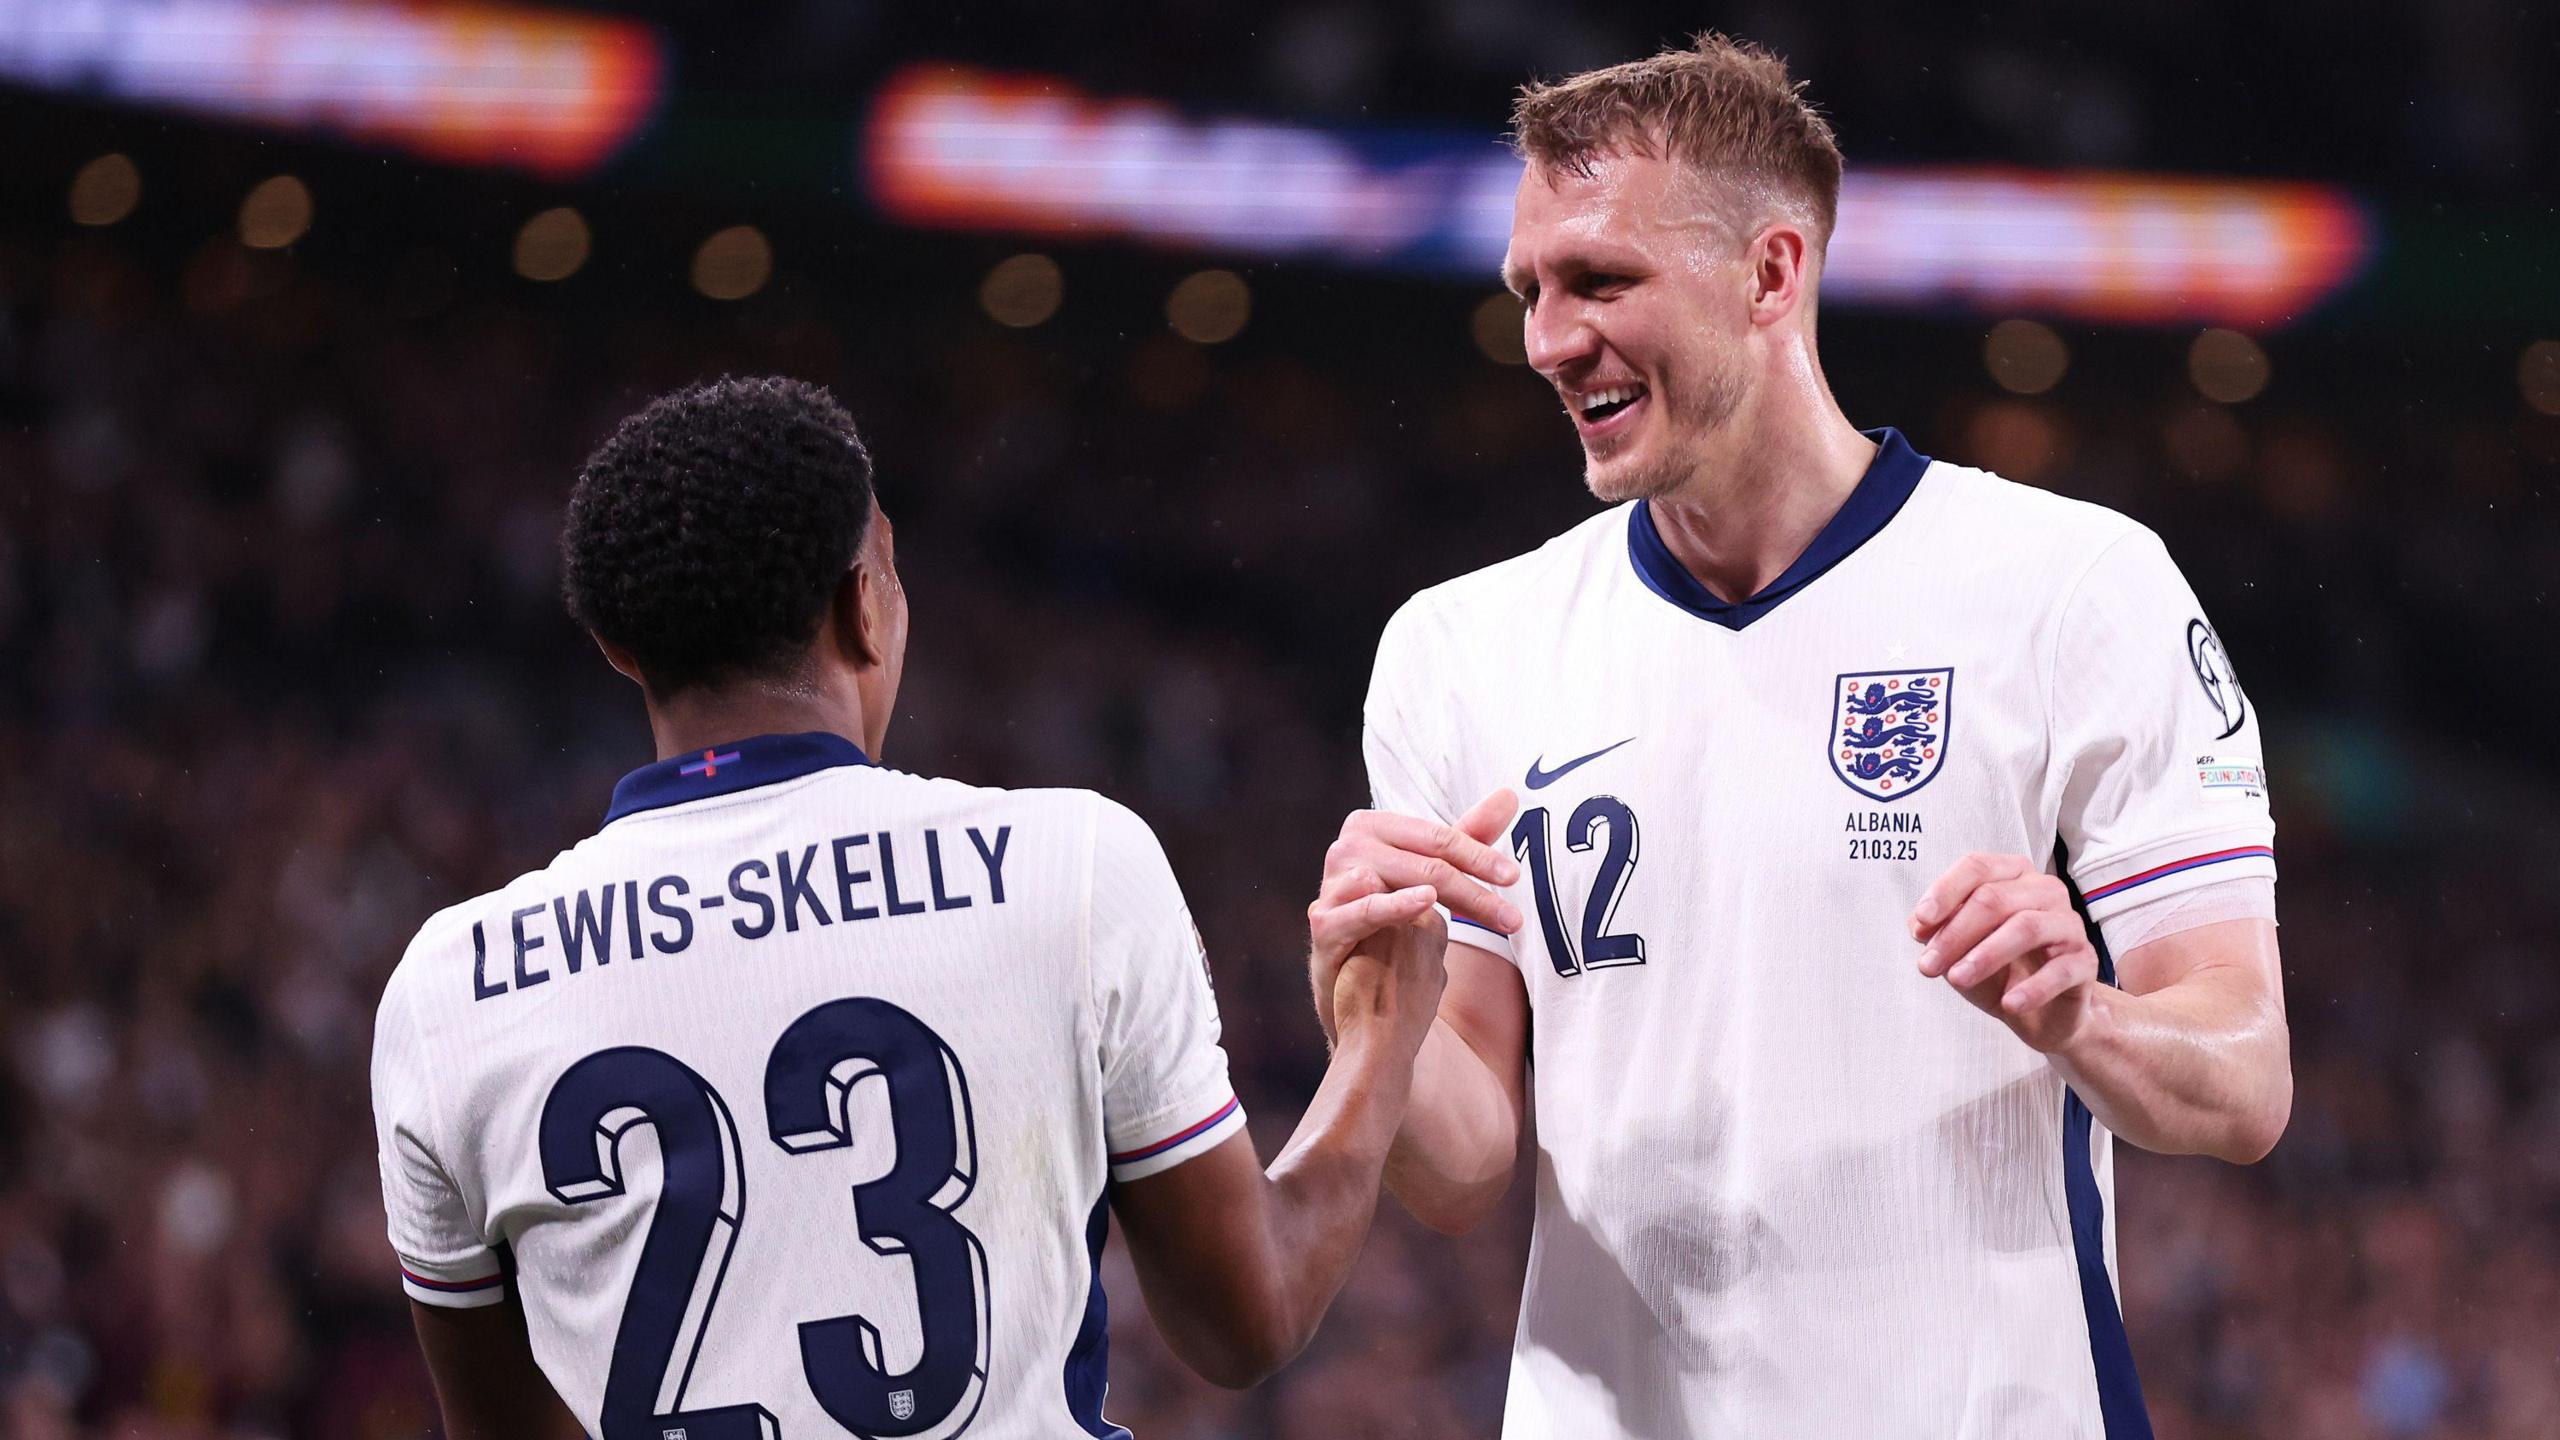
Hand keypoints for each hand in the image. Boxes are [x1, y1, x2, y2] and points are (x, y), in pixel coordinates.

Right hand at [1308, 790, 1522, 1041]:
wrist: (1351, 978)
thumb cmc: (1390, 918)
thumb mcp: (1431, 874)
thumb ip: (1466, 836)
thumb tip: (1509, 795)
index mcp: (1371, 826)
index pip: (1436, 837)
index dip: (1478, 855)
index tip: (1514, 876)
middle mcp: (1347, 847)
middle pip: (1425, 863)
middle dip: (1475, 890)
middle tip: (1513, 917)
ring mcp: (1332, 884)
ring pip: (1400, 881)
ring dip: (1448, 899)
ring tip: (1486, 913)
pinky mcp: (1325, 922)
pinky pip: (1364, 909)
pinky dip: (1395, 904)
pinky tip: (1425, 901)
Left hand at [1911, 853, 2100, 1054]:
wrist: (2040, 1012)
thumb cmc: (1997, 968)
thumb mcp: (1957, 948)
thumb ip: (1937, 929)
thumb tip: (1919, 923)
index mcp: (2012, 875)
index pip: (1977, 867)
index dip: (1945, 891)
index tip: (1920, 922)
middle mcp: (2044, 890)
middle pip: (1994, 899)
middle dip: (1955, 934)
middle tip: (1927, 966)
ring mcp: (2068, 923)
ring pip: (2026, 927)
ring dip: (1986, 955)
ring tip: (1957, 980)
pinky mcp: (2085, 960)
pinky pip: (2061, 969)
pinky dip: (2033, 988)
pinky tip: (2009, 1004)